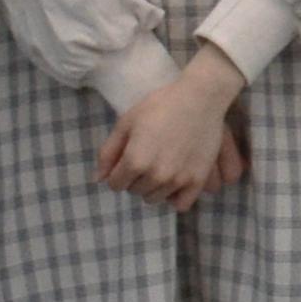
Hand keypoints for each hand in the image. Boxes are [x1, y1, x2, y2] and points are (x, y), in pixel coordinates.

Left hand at [97, 49, 244, 208]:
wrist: (201, 97)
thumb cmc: (160, 105)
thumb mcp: (126, 122)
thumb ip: (108, 153)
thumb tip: (98, 179)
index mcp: (135, 161)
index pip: (115, 184)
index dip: (118, 171)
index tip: (128, 157)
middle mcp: (156, 175)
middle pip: (134, 191)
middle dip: (135, 177)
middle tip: (148, 155)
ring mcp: (179, 180)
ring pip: (155, 198)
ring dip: (153, 185)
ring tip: (162, 163)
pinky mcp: (198, 180)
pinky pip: (181, 204)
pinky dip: (175, 196)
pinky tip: (175, 180)